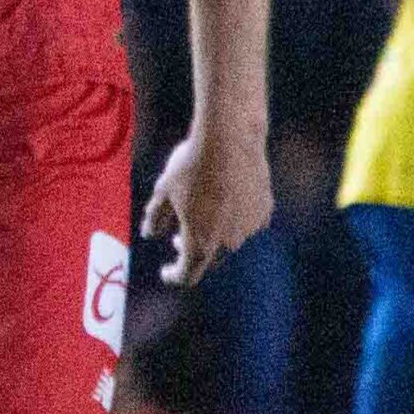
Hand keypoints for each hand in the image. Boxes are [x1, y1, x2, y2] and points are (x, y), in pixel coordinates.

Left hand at [142, 122, 274, 286]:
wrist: (231, 137)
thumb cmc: (192, 164)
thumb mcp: (165, 189)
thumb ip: (155, 216)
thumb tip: (149, 234)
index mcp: (200, 243)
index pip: (186, 275)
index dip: (173, 275)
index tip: (166, 271)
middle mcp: (228, 243)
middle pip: (208, 260)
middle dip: (191, 254)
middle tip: (177, 239)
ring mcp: (249, 228)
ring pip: (229, 241)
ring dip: (214, 235)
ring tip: (201, 213)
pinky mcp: (264, 210)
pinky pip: (247, 224)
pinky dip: (235, 220)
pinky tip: (226, 202)